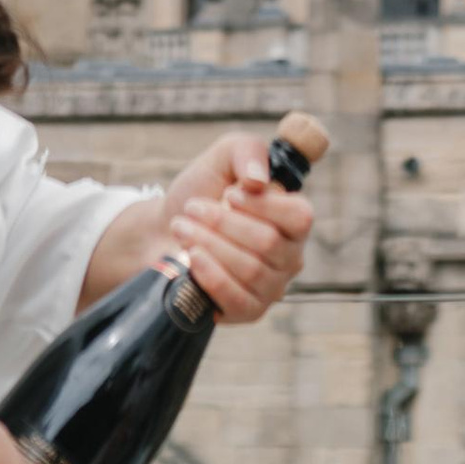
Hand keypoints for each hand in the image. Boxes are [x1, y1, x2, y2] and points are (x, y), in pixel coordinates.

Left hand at [157, 132, 311, 322]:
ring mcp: (271, 287)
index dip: (264, 205)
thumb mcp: (224, 157)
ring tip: (183, 229)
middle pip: (268, 242)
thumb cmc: (202, 191)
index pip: (299, 217)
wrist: (165, 229)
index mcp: (292, 219)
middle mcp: (289, 255)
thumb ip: (247, 152)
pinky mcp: (249, 311)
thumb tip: (258, 180)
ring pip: (250, 268)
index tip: (228, 193)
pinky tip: (192, 258)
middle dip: (222, 222)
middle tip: (191, 208)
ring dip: (209, 244)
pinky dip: (212, 276)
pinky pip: (238, 299)